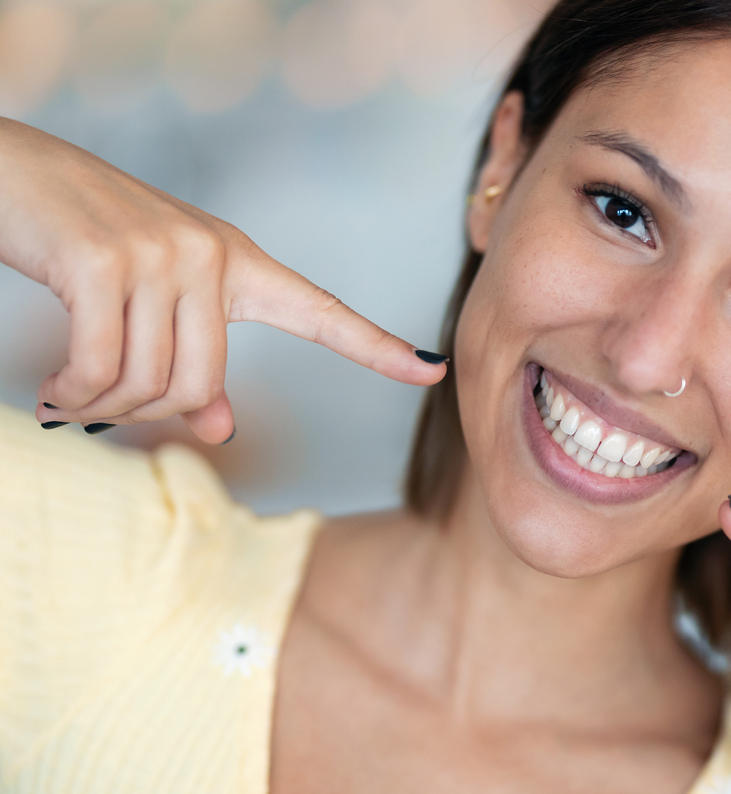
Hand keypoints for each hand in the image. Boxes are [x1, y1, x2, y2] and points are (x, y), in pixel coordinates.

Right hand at [0, 118, 446, 443]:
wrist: (10, 173)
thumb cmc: (85, 245)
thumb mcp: (153, 303)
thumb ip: (194, 361)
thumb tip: (222, 429)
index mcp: (238, 263)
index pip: (320, 310)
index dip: (378, 347)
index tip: (434, 371)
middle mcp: (213, 254)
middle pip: (202, 386)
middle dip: (142, 413)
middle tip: (90, 407)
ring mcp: (163, 254)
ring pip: (153, 385)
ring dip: (99, 409)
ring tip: (66, 398)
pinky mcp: (105, 263)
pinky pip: (102, 371)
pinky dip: (72, 397)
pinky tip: (48, 395)